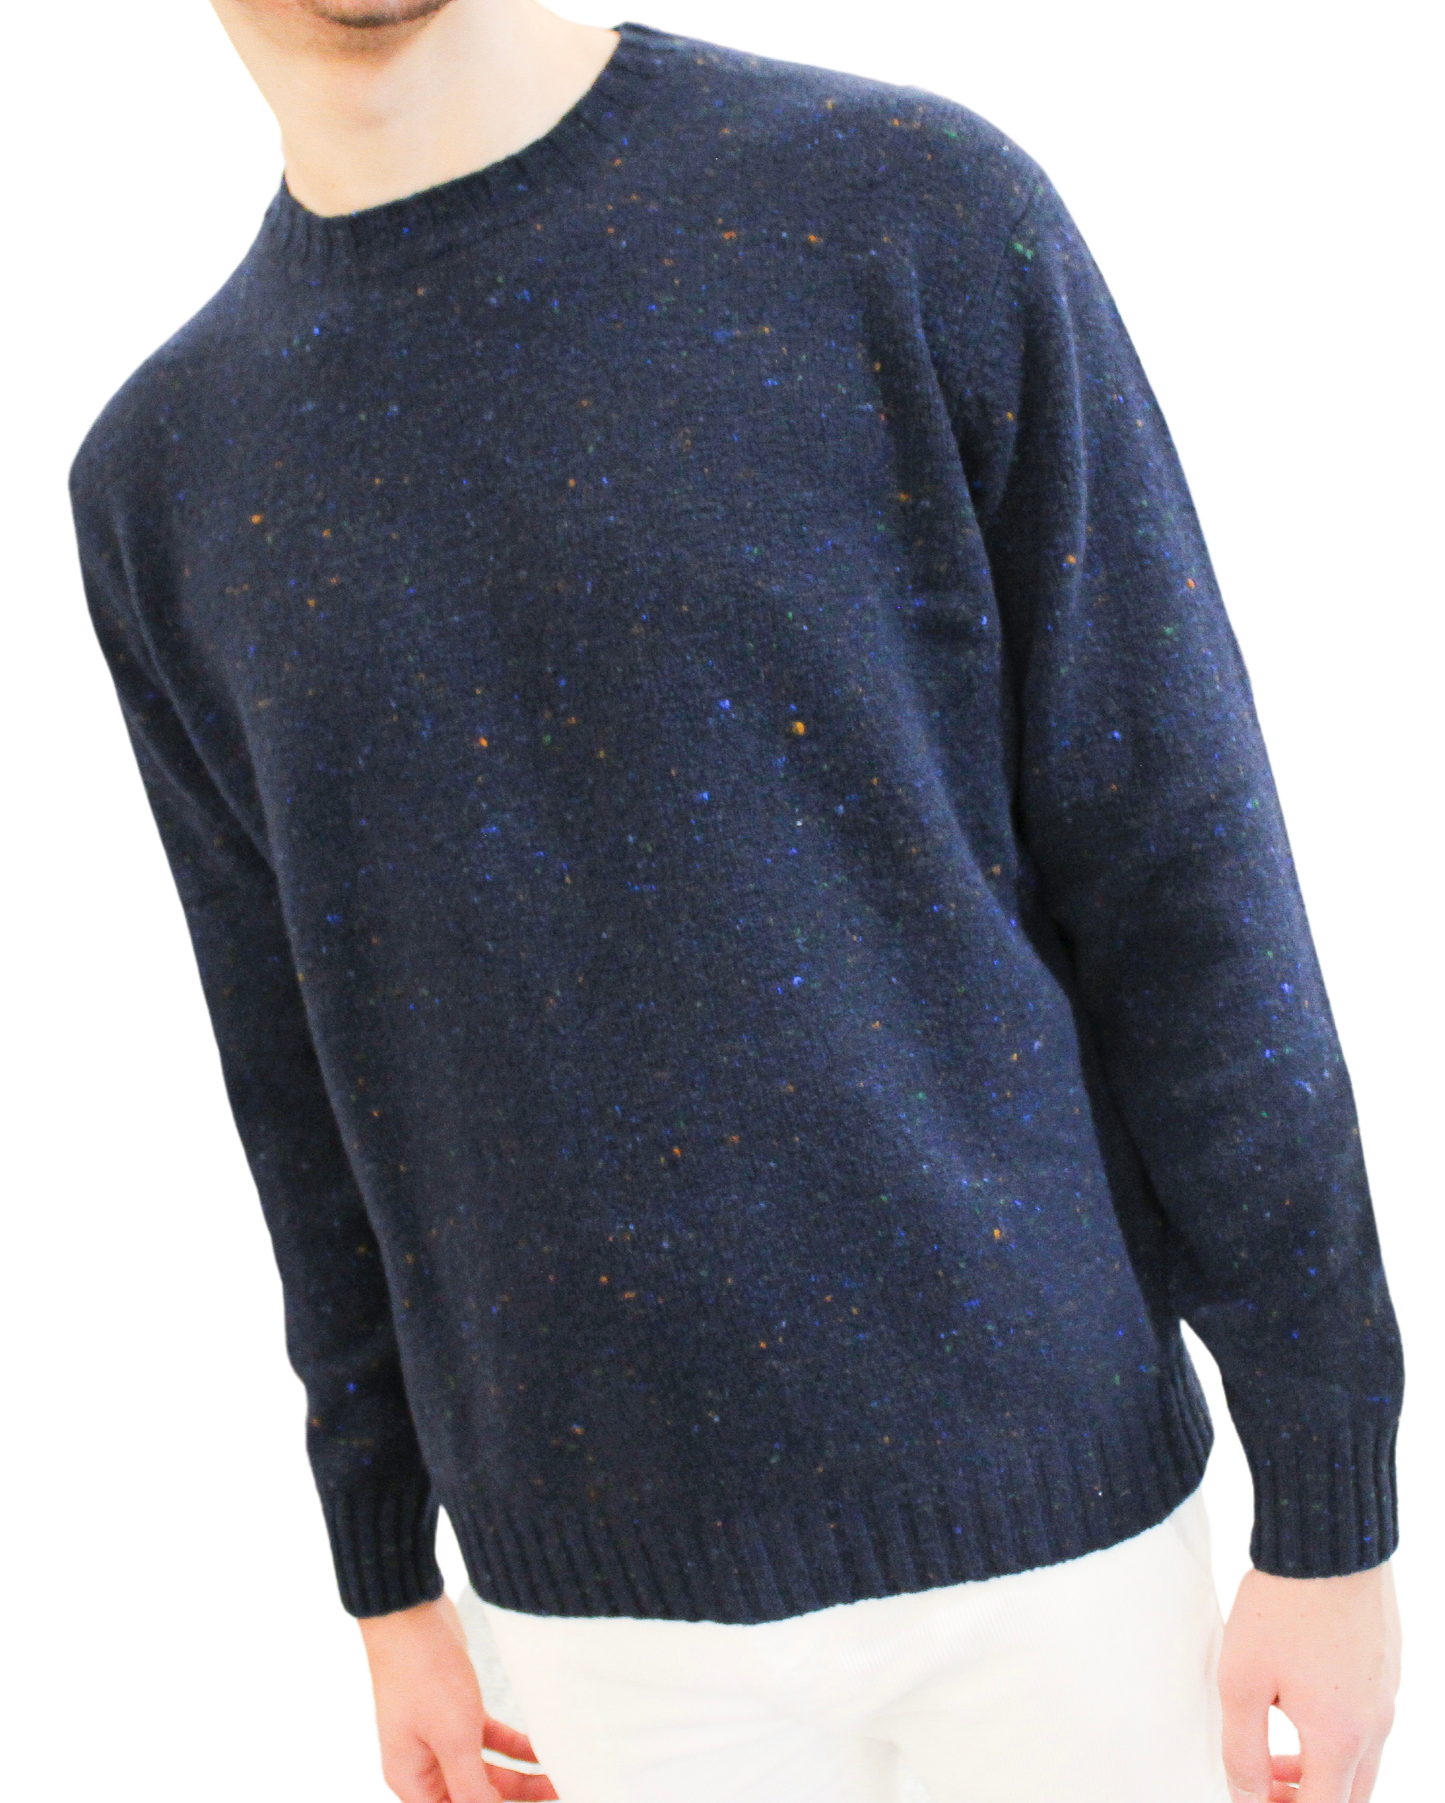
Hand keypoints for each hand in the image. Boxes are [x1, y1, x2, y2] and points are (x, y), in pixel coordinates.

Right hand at [354, 1589, 559, 1802]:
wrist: (411, 1612)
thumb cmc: (425, 1675)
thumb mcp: (453, 1737)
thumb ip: (470, 1787)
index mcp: (411, 1781)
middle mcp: (422, 1765)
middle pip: (474, 1799)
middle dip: (515, 1800)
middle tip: (558, 1795)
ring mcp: (439, 1737)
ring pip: (486, 1770)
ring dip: (522, 1776)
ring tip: (560, 1780)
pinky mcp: (456, 1711)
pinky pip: (489, 1740)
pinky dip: (515, 1746)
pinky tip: (544, 1750)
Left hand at [1218, 1556, 1404, 1802]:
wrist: (1328, 1539)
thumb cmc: (1281, 1606)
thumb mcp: (1241, 1680)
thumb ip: (1242, 1749)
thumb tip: (1246, 1796)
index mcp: (1340, 1741)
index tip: (1255, 1800)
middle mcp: (1376, 1727)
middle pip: (1350, 1798)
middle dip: (1307, 1801)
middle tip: (1266, 1785)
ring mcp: (1388, 1695)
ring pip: (1362, 1762)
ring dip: (1320, 1770)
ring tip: (1276, 1750)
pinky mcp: (1389, 1666)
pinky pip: (1369, 1722)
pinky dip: (1336, 1733)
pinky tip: (1301, 1699)